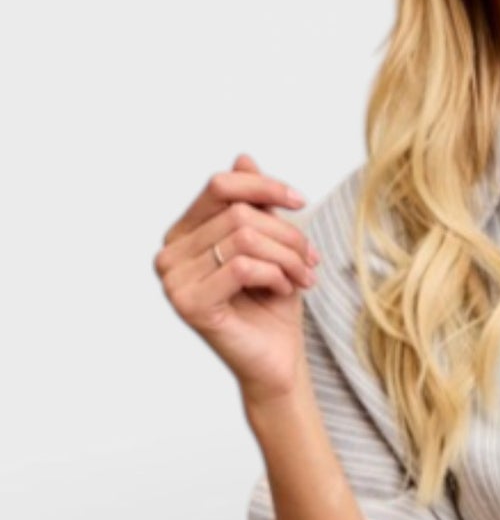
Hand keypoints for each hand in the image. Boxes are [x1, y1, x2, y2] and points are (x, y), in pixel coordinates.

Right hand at [153, 153, 320, 407]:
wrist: (278, 361)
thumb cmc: (273, 305)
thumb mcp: (271, 246)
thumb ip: (253, 204)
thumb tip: (243, 158)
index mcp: (184, 234)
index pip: (220, 186)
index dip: (264, 186)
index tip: (300, 201)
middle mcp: (170, 254)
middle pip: (239, 214)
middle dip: (287, 235)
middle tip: (310, 262)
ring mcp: (173, 280)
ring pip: (244, 238)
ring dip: (287, 256)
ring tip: (303, 278)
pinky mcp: (189, 304)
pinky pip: (242, 266)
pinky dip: (276, 275)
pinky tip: (286, 291)